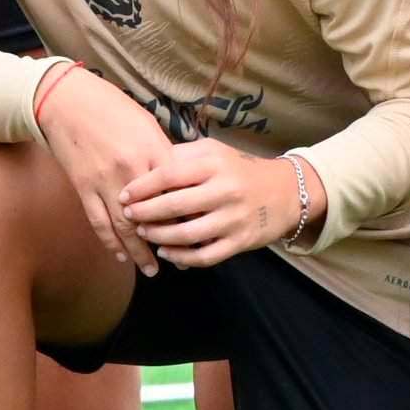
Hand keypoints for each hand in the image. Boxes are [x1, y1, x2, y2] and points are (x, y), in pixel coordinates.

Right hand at [39, 68, 177, 277]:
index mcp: (152, 151)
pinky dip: (110, 241)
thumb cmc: (111, 107)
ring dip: (139, 252)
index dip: (189, 217)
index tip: (201, 234)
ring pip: (125, 227)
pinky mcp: (83, 187)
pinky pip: (99, 221)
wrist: (66, 101)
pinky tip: (121, 255)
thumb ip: (162, 153)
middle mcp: (131, 170)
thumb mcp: (146, 124)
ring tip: (151, 270)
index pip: (177, 193)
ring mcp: (104, 181)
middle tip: (182, 263)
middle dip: (168, 242)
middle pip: (154, 216)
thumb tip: (180, 179)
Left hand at [123, 139, 311, 267]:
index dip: (142, 186)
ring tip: (143, 233)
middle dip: (144, 213)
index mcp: (215, 165)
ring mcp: (234, 219)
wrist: (285, 192)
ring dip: (159, 236)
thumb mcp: (213, 152)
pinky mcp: (241, 242)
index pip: (169, 174)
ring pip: (187, 234)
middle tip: (127, 216)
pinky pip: (204, 256)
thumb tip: (143, 162)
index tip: (124, 194)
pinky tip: (165, 252)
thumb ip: (181, 156)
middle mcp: (225, 191)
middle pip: (174, 205)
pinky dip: (181, 257)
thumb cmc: (238, 169)